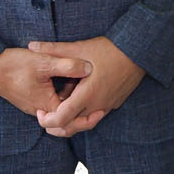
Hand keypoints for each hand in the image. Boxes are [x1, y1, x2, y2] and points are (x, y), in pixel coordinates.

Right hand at [0, 46, 92, 118]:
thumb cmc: (13, 65)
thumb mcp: (44, 62)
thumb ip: (68, 65)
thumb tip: (90, 68)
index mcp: (46, 106)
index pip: (71, 121)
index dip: (87, 117)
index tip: (102, 108)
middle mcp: (41, 110)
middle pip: (67, 118)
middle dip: (83, 110)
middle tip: (100, 101)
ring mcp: (36, 105)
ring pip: (61, 108)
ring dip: (73, 100)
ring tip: (86, 85)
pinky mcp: (33, 97)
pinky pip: (53, 101)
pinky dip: (64, 94)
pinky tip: (71, 79)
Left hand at [31, 37, 145, 137]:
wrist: (141, 51)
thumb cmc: (111, 49)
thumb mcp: (81, 48)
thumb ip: (55, 49)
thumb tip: (32, 45)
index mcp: (87, 95)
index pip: (61, 119)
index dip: (46, 120)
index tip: (39, 111)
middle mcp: (97, 105)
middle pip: (71, 128)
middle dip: (54, 126)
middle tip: (44, 114)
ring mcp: (107, 106)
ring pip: (84, 123)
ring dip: (69, 119)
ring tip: (60, 103)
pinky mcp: (114, 103)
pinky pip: (95, 115)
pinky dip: (83, 113)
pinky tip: (78, 96)